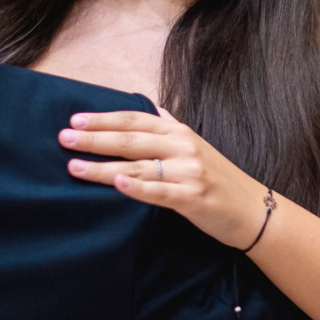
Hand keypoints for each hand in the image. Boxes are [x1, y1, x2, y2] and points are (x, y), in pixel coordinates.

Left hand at [59, 108, 269, 249]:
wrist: (254, 210)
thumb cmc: (219, 179)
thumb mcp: (196, 146)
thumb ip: (171, 127)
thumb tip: (152, 108)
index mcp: (178, 132)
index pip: (134, 119)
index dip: (103, 118)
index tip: (75, 119)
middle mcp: (182, 147)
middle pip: (130, 139)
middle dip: (94, 139)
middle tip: (64, 138)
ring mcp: (188, 172)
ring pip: (138, 166)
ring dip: (103, 166)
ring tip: (74, 166)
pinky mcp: (193, 197)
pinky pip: (160, 192)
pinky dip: (137, 188)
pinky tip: (116, 184)